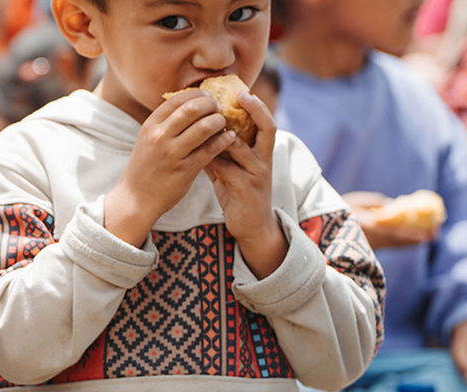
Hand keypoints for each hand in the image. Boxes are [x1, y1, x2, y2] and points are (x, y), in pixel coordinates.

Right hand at [105, 90, 234, 245]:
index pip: (177, 99)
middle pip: (192, 108)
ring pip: (204, 127)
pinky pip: (210, 149)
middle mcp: (159, 137)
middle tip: (218, 108)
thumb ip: (166, 124)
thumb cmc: (145, 167)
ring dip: (219, 121)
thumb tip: (191, 104)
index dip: (196, 94)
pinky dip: (224, 140)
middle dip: (210, 104)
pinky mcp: (185, 169)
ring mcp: (172, 153)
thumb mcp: (147, 140)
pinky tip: (230, 138)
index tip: (207, 97)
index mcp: (150, 126)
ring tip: (223, 122)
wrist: (136, 199)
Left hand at [205, 91, 285, 276]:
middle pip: (267, 127)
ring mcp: (257, 174)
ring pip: (241, 147)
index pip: (264, 123)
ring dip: (223, 133)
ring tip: (206, 122)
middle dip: (256, 109)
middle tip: (240, 95)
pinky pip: (228, 169)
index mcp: (262, 152)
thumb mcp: (231, 169)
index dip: (256, 106)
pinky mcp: (246, 189)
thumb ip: (220, 151)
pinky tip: (199, 154)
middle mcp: (264, 159)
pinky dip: (213, 160)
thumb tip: (200, 132)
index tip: (241, 90)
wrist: (251, 226)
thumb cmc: (239, 194)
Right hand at [341, 191, 437, 248]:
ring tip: (427, 237)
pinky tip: (409, 238)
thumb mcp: (351, 201)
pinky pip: (386, 245)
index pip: (394, 233)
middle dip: (416, 239)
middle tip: (434, 235)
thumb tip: (391, 205)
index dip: (412, 235)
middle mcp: (369, 240)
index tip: (429, 235)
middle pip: (397, 241)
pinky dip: (399, 242)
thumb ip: (372, 203)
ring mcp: (367, 247)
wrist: (317, 230)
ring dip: (410, 242)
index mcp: (366, 228)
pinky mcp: (364, 249)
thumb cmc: (332, 212)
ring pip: (393, 245)